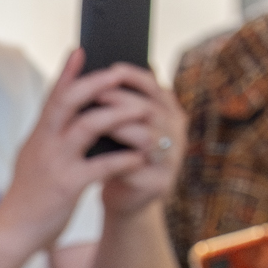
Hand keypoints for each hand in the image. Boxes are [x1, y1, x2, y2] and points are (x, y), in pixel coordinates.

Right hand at [0, 56, 168, 242]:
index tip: (81, 50)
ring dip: (119, 114)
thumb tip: (69, 117)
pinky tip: (139, 156)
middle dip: (97, 84)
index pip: (53, 94)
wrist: (12, 231)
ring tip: (142, 110)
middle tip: (120, 74)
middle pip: (70, 99)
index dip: (68, 71)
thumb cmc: (29, 196)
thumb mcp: (33, 158)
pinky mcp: (67, 186)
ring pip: (89, 126)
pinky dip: (123, 159)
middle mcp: (45, 142)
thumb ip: (50, 136)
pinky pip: (101, 166)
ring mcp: (56, 162)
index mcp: (38, 134)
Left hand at [77, 60, 187, 220]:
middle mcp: (177, 133)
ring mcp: (172, 159)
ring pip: (146, 137)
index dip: (132, 76)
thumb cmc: (118, 156)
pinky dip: (116, 161)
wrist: (124, 200)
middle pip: (149, 109)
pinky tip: (96, 156)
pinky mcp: (161, 183)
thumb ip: (117, 99)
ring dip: (118, 128)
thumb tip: (94, 67)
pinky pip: (138, 168)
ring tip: (91, 124)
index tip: (109, 68)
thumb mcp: (119, 124)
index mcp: (169, 111)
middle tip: (94, 94)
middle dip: (120, 100)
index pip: (154, 86)